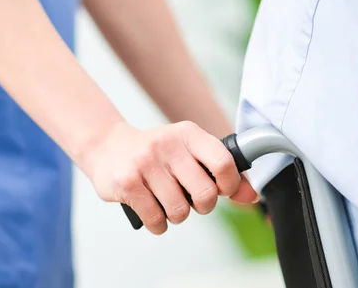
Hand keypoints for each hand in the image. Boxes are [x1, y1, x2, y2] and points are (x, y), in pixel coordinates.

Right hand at [79, 121, 257, 234]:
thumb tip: (251, 196)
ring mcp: (145, 163)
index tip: (220, 189)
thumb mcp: (188, 152)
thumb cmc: (156, 154)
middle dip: (202, 206)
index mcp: (187, 133)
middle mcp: (167, 144)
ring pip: (180, 211)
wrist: (107, 147)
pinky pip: (156, 219)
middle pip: (205, 194)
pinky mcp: (128, 182)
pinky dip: (158, 224)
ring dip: (176, 215)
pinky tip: (151, 210)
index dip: (229, 184)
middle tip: (190, 199)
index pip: (223, 162)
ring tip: (167, 202)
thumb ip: (221, 172)